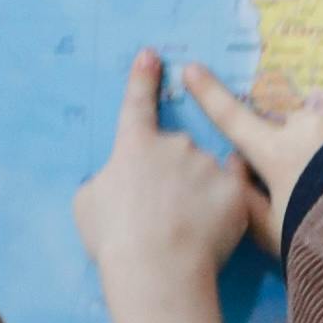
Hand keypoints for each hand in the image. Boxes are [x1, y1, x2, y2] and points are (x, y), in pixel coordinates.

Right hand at [73, 48, 266, 297]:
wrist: (157, 266)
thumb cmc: (114, 239)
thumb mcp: (88, 205)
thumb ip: (105, 182)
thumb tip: (114, 181)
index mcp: (135, 144)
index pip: (138, 103)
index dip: (143, 78)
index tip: (152, 56)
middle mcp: (174, 144)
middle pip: (177, 152)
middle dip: (173, 178)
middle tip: (164, 216)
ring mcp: (207, 163)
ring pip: (207, 173)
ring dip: (200, 195)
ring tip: (188, 231)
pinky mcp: (234, 189)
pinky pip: (233, 190)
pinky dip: (224, 208)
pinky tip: (212, 230)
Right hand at [170, 55, 322, 248]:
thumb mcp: (273, 233)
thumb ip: (243, 197)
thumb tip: (233, 163)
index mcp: (277, 153)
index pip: (233, 118)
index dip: (210, 94)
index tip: (190, 69)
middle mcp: (306, 126)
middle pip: (289, 127)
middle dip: (297, 151)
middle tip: (317, 189)